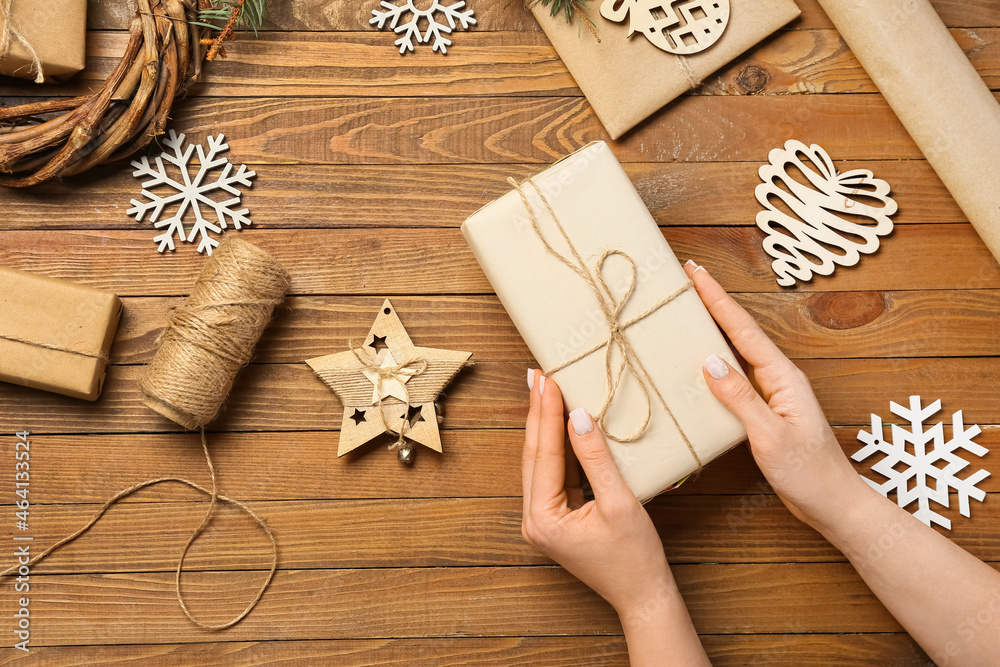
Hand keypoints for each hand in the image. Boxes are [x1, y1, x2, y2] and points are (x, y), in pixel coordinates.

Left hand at [521, 370, 710, 665]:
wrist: (643, 596)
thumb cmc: (635, 558)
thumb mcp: (620, 502)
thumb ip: (596, 457)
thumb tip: (579, 416)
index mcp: (543, 518)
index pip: (544, 453)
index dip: (546, 413)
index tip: (547, 379)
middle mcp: (534, 519)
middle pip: (535, 455)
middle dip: (538, 413)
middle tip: (538, 374)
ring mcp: (542, 519)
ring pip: (541, 462)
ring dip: (545, 426)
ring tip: (545, 389)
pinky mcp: (555, 518)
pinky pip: (553, 474)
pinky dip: (557, 447)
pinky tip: (560, 421)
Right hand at [684, 260, 866, 530]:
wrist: (832, 503)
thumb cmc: (809, 473)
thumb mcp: (770, 436)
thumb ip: (741, 398)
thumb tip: (710, 362)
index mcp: (782, 377)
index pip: (743, 330)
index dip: (717, 299)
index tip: (695, 273)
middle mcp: (777, 378)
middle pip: (739, 332)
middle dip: (713, 303)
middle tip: (685, 279)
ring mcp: (772, 393)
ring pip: (736, 352)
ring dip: (712, 329)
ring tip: (686, 311)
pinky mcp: (764, 410)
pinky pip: (735, 377)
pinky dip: (715, 362)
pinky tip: (698, 362)